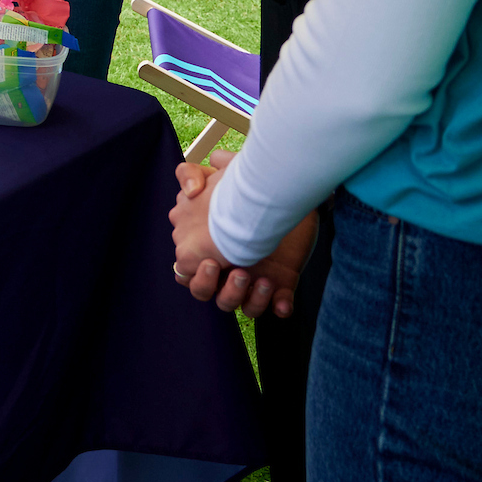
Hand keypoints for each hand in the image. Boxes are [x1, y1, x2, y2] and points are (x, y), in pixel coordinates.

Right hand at [169, 153, 317, 318]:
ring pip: (238, 305)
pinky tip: (281, 298)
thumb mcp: (220, 173)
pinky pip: (274, 308)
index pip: (187, 273)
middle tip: (238, 272)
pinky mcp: (280, 283)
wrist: (294, 193)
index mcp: (207, 247)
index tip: (213, 261)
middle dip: (222, 290)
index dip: (197, 276)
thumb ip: (190, 174)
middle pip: (208, 294)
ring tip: (263, 280)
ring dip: (247, 298)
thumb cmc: (253, 185)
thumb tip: (191, 191)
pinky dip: (276, 306)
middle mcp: (225, 265)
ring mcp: (252, 276)